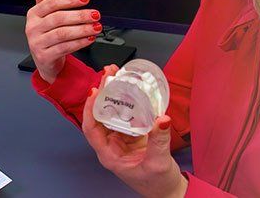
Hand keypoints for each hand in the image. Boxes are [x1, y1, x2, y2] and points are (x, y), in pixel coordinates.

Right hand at [25, 0, 100, 83]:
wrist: (44, 59)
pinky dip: (79, 43)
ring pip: (62, 34)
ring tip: (95, 26)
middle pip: (58, 18)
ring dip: (82, 29)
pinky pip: (64, 48)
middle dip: (80, 15)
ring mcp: (37, 43)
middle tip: (95, 14)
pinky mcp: (44, 57)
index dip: (69, 0)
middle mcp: (33, 28)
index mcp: (34, 14)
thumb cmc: (47, 34)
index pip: (51, 3)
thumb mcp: (44, 14)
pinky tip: (89, 38)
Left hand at [81, 65, 186, 197]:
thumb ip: (159, 141)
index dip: (90, 109)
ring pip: (115, 113)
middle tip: (109, 74)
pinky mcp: (135, 136)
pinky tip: (134, 90)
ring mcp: (123, 139)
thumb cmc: (157, 184)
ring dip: (116, 95)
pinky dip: (131, 102)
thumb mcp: (158, 163)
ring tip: (119, 76)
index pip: (91, 128)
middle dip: (103, 94)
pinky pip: (129, 115)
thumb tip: (162, 120)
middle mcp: (113, 145)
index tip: (95, 90)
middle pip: (101, 116)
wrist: (169, 192)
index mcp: (110, 155)